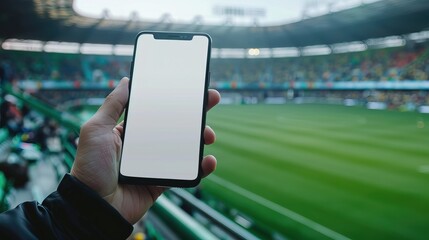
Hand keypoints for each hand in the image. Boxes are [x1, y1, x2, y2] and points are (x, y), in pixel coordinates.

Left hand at [70, 77, 219, 223]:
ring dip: (201, 138)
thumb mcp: (95, 130)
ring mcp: (156, 163)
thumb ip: (112, 105)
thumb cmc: (89, 167)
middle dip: (195, 112)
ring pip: (185, 147)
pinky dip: (201, 167)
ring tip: (208, 135)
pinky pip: (186, 172)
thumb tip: (126, 81)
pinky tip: (208, 161)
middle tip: (210, 100)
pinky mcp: (162, 181)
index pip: (156, 110)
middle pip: (176, 125)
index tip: (189, 87)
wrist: (94, 205)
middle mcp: (145, 145)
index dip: (174, 99)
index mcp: (130, 131)